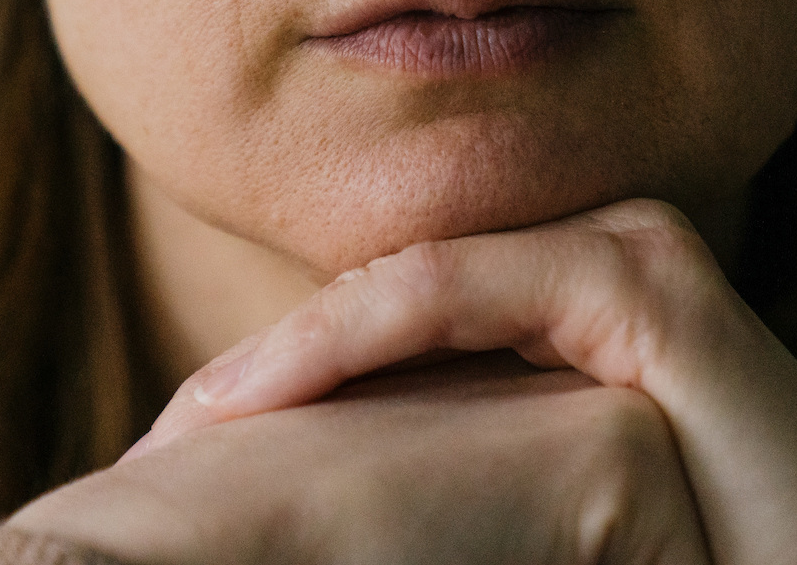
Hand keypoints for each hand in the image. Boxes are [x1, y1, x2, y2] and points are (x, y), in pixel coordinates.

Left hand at [136, 199, 796, 564]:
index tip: (164, 488)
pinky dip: (346, 339)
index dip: (273, 412)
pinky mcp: (654, 285)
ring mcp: (632, 260)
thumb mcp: (551, 553)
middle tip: (143, 465)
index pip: (387, 350)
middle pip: (385, 316)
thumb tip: (314, 546)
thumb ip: (468, 517)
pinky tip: (257, 404)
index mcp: (575, 332)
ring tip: (178, 439)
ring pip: (405, 296)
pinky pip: (456, 291)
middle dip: (260, 388)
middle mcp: (604, 269)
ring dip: (280, 361)